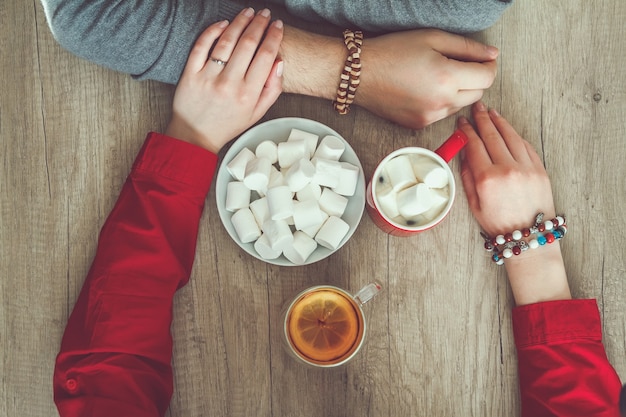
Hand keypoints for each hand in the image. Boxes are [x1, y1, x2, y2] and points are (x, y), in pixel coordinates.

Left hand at [165, 8, 283, 152]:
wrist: (195, 135)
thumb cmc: (228, 123)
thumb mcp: (257, 113)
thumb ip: (272, 89)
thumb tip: (279, 62)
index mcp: (248, 94)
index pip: (266, 56)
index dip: (274, 36)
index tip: (277, 26)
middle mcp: (229, 84)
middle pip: (248, 44)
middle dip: (259, 24)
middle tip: (265, 14)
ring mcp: (208, 77)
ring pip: (226, 41)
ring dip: (239, 22)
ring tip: (248, 13)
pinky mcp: (191, 74)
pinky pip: (202, 45)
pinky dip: (213, 31)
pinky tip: (224, 24)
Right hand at [356, 29, 497, 128]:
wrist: (360, 74)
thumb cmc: (392, 52)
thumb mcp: (432, 38)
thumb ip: (467, 48)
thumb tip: (491, 55)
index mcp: (446, 78)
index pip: (487, 77)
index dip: (489, 65)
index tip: (483, 59)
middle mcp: (441, 102)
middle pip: (477, 93)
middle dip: (475, 78)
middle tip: (459, 64)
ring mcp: (430, 117)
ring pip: (460, 105)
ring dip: (459, 91)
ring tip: (438, 76)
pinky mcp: (419, 125)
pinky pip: (442, 114)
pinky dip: (442, 102)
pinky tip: (425, 89)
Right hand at [458, 101, 554, 236]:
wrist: (528, 235)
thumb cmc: (499, 225)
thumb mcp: (474, 204)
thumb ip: (468, 177)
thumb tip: (465, 156)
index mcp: (487, 179)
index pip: (474, 145)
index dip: (467, 131)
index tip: (462, 123)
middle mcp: (508, 169)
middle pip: (492, 136)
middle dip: (483, 119)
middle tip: (477, 108)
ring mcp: (526, 168)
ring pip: (511, 136)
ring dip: (500, 122)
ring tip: (492, 113)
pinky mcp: (540, 169)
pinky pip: (526, 146)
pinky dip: (515, 135)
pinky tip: (507, 130)